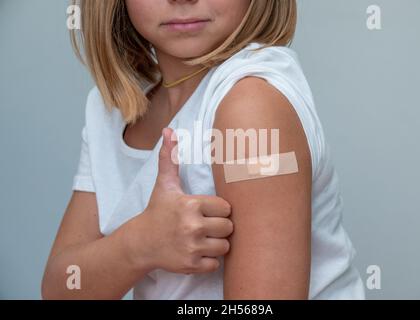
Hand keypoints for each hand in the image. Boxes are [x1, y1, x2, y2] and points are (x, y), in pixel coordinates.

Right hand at [128, 127, 232, 274]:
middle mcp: (192, 226)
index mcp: (191, 205)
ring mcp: (192, 247)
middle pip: (229, 227)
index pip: (226, 208)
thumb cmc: (157, 211)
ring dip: (218, 244)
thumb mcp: (164, 184)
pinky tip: (198, 251)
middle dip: (220, 227)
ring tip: (204, 238)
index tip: (208, 211)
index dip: (219, 210)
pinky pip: (215, 264)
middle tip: (207, 225)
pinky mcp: (191, 265)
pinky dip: (209, 260)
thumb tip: (168, 131)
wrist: (141, 242)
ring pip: (225, 246)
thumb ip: (170, 158)